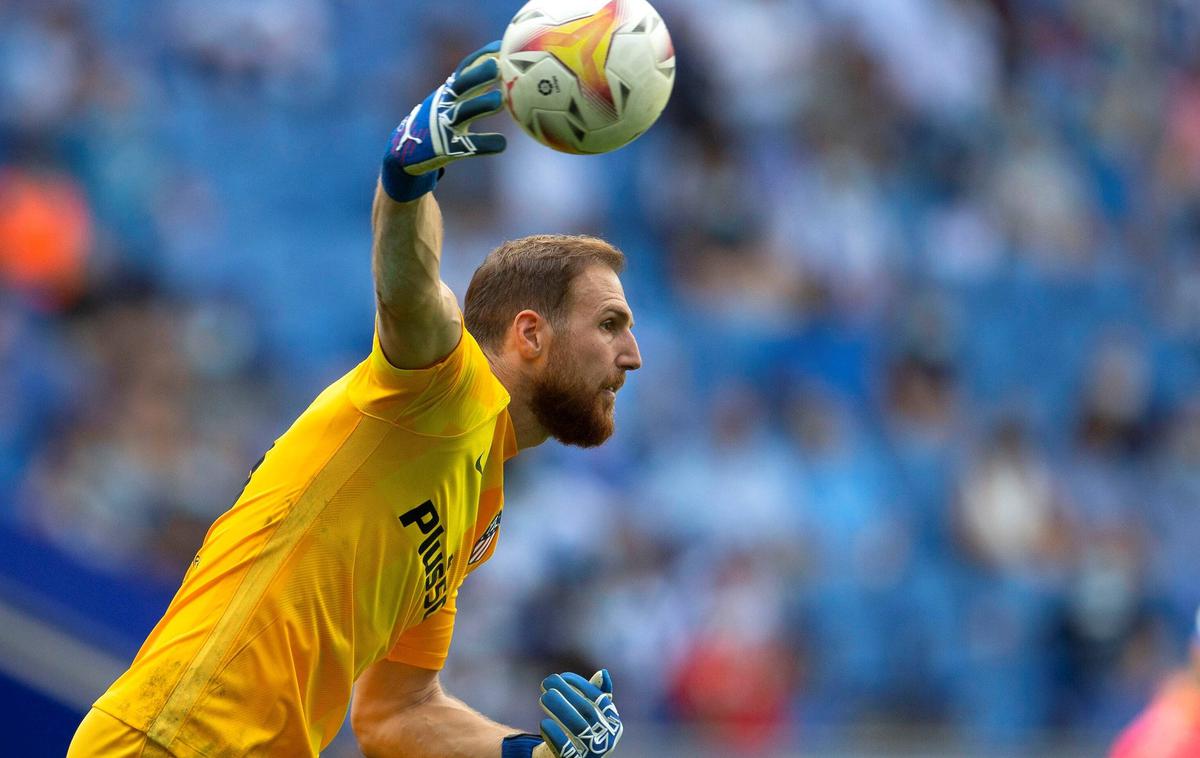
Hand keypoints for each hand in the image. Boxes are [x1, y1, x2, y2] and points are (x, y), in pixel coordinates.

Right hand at [380, 41, 506, 201]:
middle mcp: (444, 105)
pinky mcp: (447, 149)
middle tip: (498, 66)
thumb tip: (502, 69)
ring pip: (463, 112)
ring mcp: (444, 126)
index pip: (465, 68)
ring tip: (500, 100)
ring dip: (481, 104)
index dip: (482, 55)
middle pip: (461, 85)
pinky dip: (486, 144)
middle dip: (479, 74)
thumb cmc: (439, 121)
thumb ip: (473, 86)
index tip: (501, 45)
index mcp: (448, 91)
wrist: (407, 151)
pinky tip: (502, 143)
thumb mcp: (451, 100)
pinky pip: (470, 147)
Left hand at [538, 670, 622, 757]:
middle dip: (568, 693)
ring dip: (560, 709)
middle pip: (589, 712)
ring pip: (578, 728)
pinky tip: (544, 723)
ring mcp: (593, 754)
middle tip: (548, 682)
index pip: (601, 700)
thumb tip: (603, 673)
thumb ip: (596, 694)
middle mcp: (608, 740)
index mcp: (614, 724)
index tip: (563, 676)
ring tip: (544, 697)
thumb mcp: (589, 713)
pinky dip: (555, 735)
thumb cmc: (579, 732)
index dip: (582, 685)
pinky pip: (567, 750)